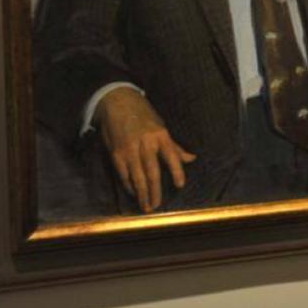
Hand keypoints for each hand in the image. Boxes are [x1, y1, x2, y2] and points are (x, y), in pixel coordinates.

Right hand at [94, 87, 196, 212]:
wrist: (117, 102)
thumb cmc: (143, 114)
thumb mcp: (161, 126)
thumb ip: (174, 146)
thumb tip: (191, 159)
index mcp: (160, 135)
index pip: (172, 156)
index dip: (177, 172)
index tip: (180, 185)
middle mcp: (145, 144)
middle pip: (152, 172)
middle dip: (155, 191)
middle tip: (157, 206)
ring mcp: (129, 150)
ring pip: (137, 177)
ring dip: (142, 193)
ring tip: (146, 206)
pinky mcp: (116, 154)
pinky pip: (124, 174)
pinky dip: (129, 185)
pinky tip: (133, 192)